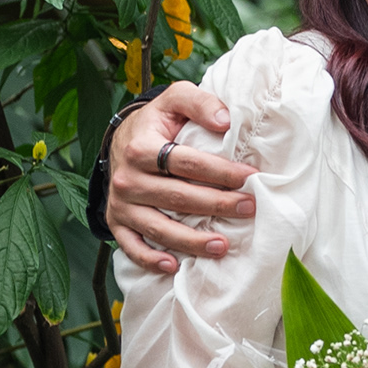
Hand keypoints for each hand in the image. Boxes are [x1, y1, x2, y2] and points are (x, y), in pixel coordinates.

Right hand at [106, 84, 255, 274]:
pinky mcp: (117, 222)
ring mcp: (121, 204)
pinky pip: (132, 247)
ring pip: (159, 228)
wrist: (121, 141)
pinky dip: (150, 259)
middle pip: (178, 197)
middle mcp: (128, 178)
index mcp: (142, 148)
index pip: (188, 163)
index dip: (221, 171)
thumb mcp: (174, 101)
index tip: (250, 177)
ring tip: (223, 246)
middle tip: (248, 209)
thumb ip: (200, 102)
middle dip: (216, 205)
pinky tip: (174, 266)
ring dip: (191, 241)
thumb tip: (225, 120)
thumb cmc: (157, 123)